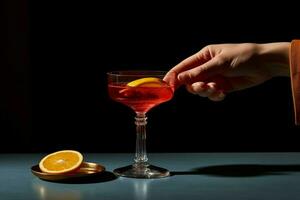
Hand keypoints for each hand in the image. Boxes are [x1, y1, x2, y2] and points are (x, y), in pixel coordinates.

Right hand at [164, 43, 289, 100]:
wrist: (264, 65)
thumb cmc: (243, 56)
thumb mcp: (219, 63)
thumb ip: (199, 72)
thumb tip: (180, 78)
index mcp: (204, 56)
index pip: (184, 66)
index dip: (174, 75)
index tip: (167, 85)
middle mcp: (207, 67)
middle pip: (190, 81)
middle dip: (195, 86)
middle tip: (202, 87)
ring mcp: (214, 77)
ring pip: (200, 89)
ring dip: (205, 91)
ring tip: (215, 89)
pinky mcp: (221, 87)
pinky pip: (211, 95)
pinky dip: (214, 96)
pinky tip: (221, 93)